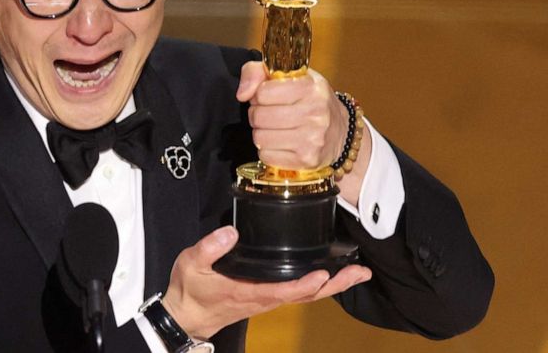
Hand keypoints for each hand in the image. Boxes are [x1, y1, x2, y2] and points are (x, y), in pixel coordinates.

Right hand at [163, 226, 371, 338]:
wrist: (187, 316)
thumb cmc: (190, 291)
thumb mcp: (191, 264)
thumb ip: (209, 248)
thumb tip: (230, 232)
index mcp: (249, 292)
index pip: (283, 290)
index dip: (304, 284)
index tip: (322, 274)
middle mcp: (264, 298)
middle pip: (306, 295)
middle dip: (334, 284)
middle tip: (359, 273)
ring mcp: (268, 299)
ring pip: (307, 295)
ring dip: (333, 284)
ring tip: (356, 272)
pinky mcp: (267, 296)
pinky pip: (299, 293)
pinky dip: (319, 285)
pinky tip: (330, 275)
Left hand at [236, 61, 348, 168]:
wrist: (341, 133)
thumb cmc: (311, 101)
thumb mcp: (291, 77)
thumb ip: (257, 72)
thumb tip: (242, 94)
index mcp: (311, 87)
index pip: (263, 92)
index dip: (259, 95)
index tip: (268, 97)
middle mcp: (315, 112)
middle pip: (259, 116)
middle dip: (258, 115)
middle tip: (269, 114)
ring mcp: (312, 138)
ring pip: (260, 138)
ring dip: (262, 134)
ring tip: (275, 129)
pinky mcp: (306, 159)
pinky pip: (266, 156)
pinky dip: (268, 151)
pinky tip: (282, 143)